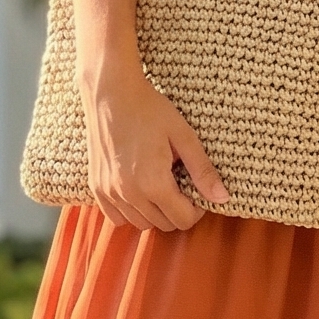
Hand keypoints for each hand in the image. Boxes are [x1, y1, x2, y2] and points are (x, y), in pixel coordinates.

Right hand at [83, 63, 228, 231]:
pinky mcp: (96, 187)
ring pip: (140, 223)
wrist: (111, 93)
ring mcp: (109, 192)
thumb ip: (203, 170)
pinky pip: (116, 217)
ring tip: (159, 183)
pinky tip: (138, 189)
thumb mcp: (184, 136)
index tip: (196, 189)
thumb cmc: (150, 109)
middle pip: (163, 224)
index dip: (196, 209)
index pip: (183, 220)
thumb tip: (222, 199)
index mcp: (153, 182)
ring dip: (155, 212)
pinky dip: (130, 211)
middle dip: (177, 210)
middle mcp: (129, 193)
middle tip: (180, 183)